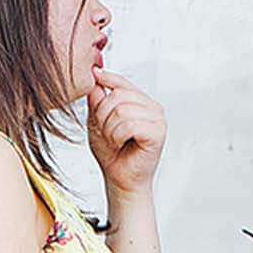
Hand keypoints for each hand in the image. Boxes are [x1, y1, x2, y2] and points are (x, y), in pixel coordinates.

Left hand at [87, 69, 165, 195]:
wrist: (120, 178)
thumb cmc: (112, 153)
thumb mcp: (97, 122)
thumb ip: (97, 101)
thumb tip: (95, 78)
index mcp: (140, 102)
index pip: (123, 82)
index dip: (108, 78)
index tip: (95, 73)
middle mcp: (151, 107)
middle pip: (118, 95)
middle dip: (103, 115)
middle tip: (106, 132)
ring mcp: (157, 119)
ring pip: (122, 110)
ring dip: (109, 129)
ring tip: (114, 140)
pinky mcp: (158, 132)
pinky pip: (130, 125)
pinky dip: (118, 136)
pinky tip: (121, 143)